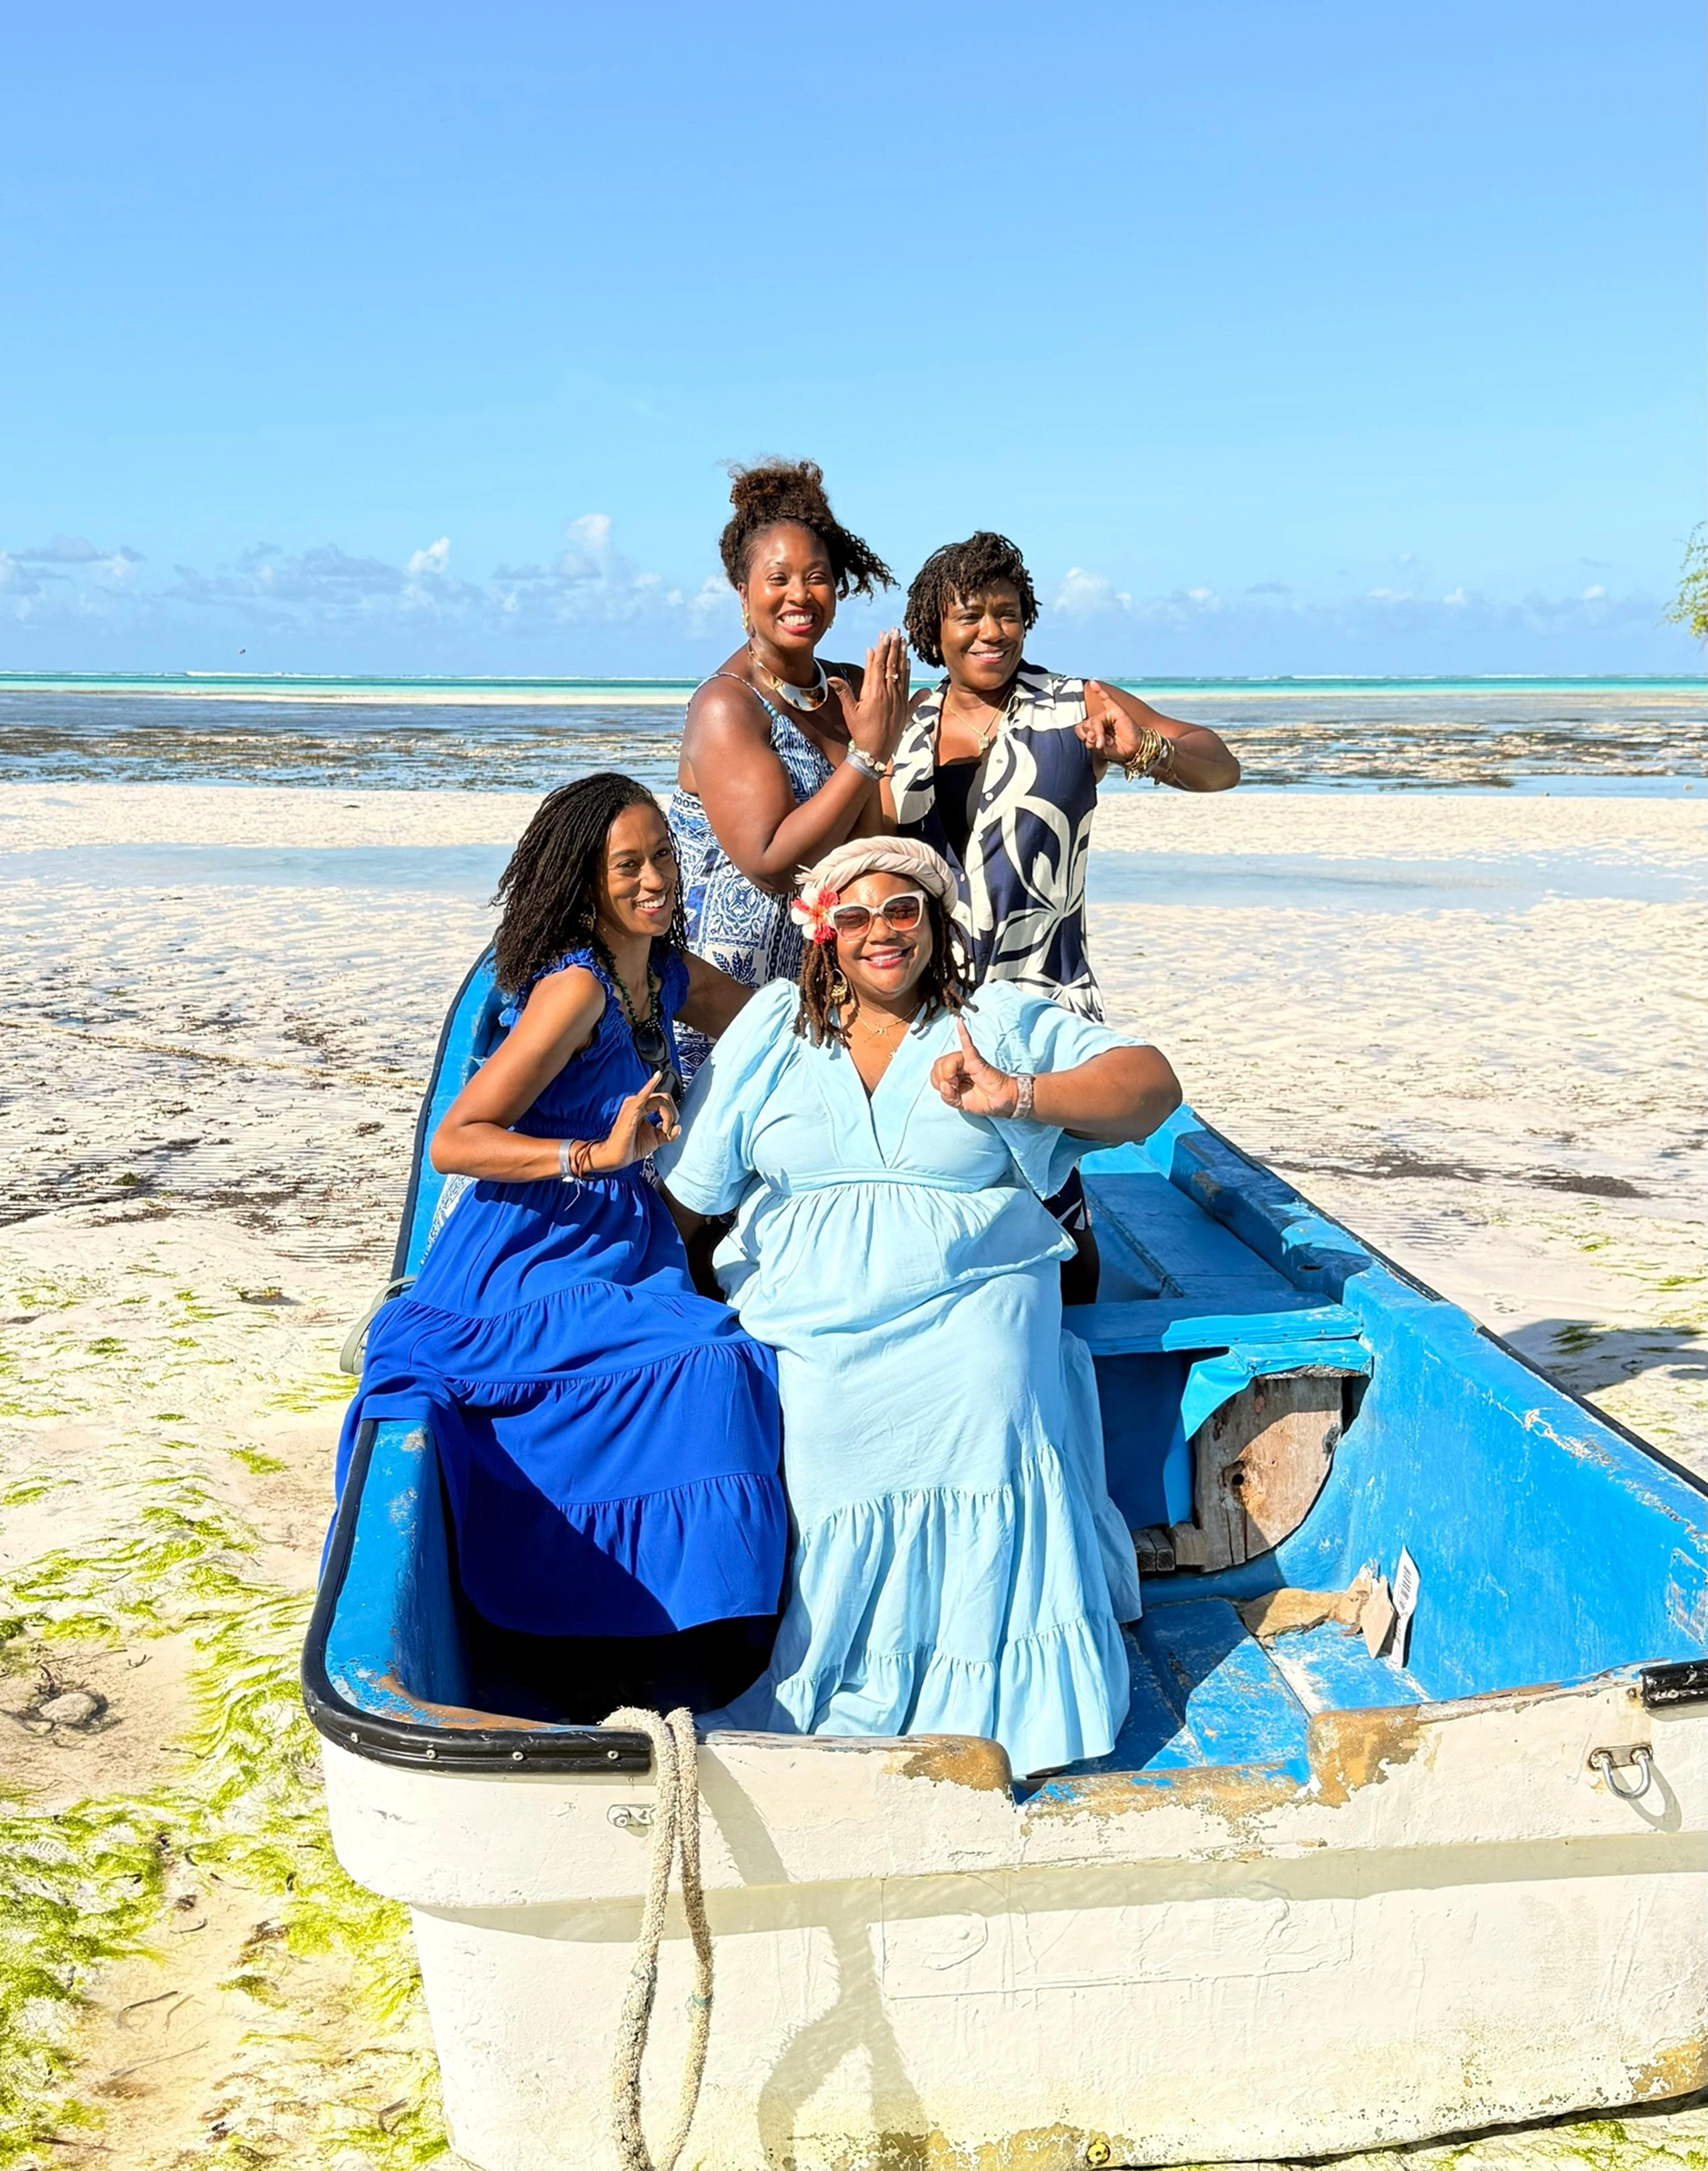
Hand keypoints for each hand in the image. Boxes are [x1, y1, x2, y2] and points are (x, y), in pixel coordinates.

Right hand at [592, 1072, 680, 1169]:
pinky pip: (644, 1095)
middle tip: (667, 1130)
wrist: (617, 1156)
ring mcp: (634, 1104)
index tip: (669, 1130)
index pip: (664, 1101)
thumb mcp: (656, 1139)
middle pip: (664, 1098)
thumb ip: (669, 1134)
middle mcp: (638, 1102)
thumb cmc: (631, 1146)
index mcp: (642, 1106)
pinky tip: (658, 1076)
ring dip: (668, 1116)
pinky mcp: (632, 1110)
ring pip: (660, 1101)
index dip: (672, 1114)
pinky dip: (651, 1085)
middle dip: (672, 1114)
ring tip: (664, 1130)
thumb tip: (678, 1128)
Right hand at [830, 627, 909, 766]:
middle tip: (895, 631)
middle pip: (891, 664)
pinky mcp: (905, 707)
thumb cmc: (860, 732)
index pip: (878, 665)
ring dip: (902, 655)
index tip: (883, 635)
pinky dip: (908, 674)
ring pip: (901, 672)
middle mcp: (888, 692)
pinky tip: (908, 664)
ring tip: (903, 641)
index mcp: (874, 692)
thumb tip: (832, 678)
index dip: (881, 648)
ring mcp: (898, 699)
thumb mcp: (850, 712)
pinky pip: (908, 687)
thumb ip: (844, 692)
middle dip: (893, 646)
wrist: (876, 751)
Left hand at [930, 1021, 1022, 1118]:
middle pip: (938, 1065)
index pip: (935, 1073)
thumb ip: (948, 1096)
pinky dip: (963, 1034)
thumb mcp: (959, 1103)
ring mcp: (967, 1060)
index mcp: (952, 1074)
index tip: (951, 1092)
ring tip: (958, 1082)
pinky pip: (967, 1045)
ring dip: (948, 1073)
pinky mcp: (976, 1059)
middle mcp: (958, 1065)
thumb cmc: (983, 1100)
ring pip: (948, 1061)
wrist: (1003, 1102)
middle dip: (942, 1078)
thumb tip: (943, 1084)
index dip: (939, 1083)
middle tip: (955, 1087)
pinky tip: (960, 1022)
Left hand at [1075, 679, 1146, 764]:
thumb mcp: (1099, 750)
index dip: (1084, 737)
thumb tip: (1089, 732)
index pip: (1079, 729)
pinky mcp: (1115, 710)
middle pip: (1086, 724)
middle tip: (1101, 745)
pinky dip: (1099, 690)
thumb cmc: (1118, 749)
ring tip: (1106, 742)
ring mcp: (1107, 714)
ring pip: (1094, 721)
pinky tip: (1092, 683)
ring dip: (1099, 734)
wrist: (1134, 750)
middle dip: (1091, 737)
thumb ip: (1091, 741)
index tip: (1092, 745)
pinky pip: (1106, 698)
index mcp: (1092, 728)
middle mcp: (1099, 719)